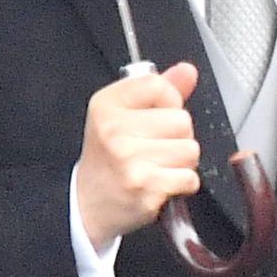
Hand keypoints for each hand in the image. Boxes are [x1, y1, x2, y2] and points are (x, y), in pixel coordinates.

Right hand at [75, 62, 200, 248]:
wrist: (86, 205)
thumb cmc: (107, 158)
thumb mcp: (122, 115)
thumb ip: (157, 91)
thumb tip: (187, 71)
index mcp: (107, 105)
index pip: (159, 85)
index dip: (169, 102)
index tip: (157, 117)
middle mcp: (115, 130)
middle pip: (182, 120)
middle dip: (177, 136)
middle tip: (154, 149)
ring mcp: (130, 160)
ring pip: (190, 149)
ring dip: (182, 162)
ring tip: (158, 167)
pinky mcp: (146, 188)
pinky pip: (190, 177)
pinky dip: (183, 184)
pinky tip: (161, 184)